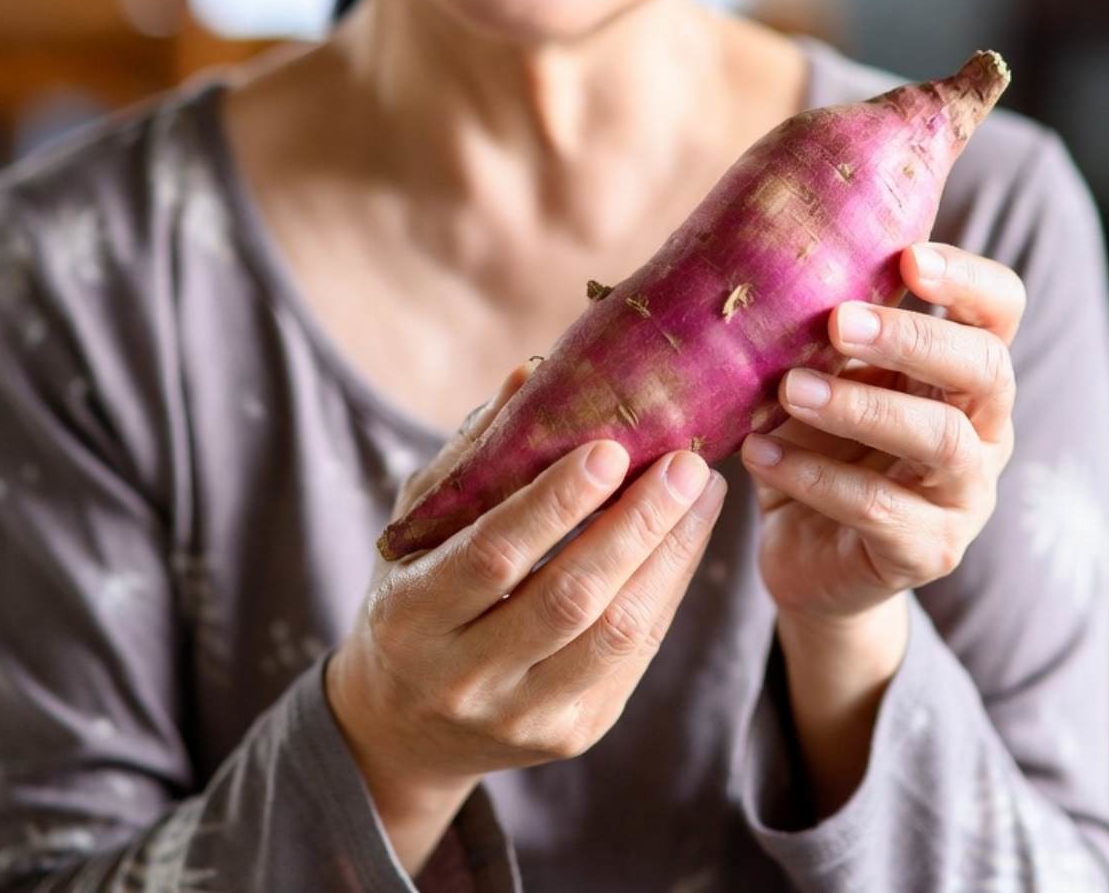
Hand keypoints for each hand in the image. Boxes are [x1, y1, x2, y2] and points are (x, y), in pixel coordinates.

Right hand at [328, 362, 727, 805]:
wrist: (405, 724)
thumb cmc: (413, 591)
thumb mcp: (417, 525)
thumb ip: (470, 457)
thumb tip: (531, 376)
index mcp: (410, 617)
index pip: (492, 556)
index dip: (554, 503)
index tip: (610, 448)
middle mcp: (464, 677)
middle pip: (568, 599)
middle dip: (636, 525)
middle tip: (686, 462)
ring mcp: (524, 717)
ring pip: (615, 634)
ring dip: (671, 555)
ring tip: (704, 491)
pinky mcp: (574, 732)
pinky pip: (635, 657)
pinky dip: (668, 590)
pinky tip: (687, 537)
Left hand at [741, 242, 1023, 623]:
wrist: (809, 556)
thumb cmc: (820, 441)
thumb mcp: (829, 373)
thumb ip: (832, 322)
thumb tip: (785, 241)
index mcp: (965, 371)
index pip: (1001, 309)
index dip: (967, 278)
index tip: (908, 257)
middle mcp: (983, 429)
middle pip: (986, 368)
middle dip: (912, 337)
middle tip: (837, 320)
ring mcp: (964, 495)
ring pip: (940, 440)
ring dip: (859, 406)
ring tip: (788, 389)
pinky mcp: (927, 550)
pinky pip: (879, 508)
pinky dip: (813, 475)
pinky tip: (759, 453)